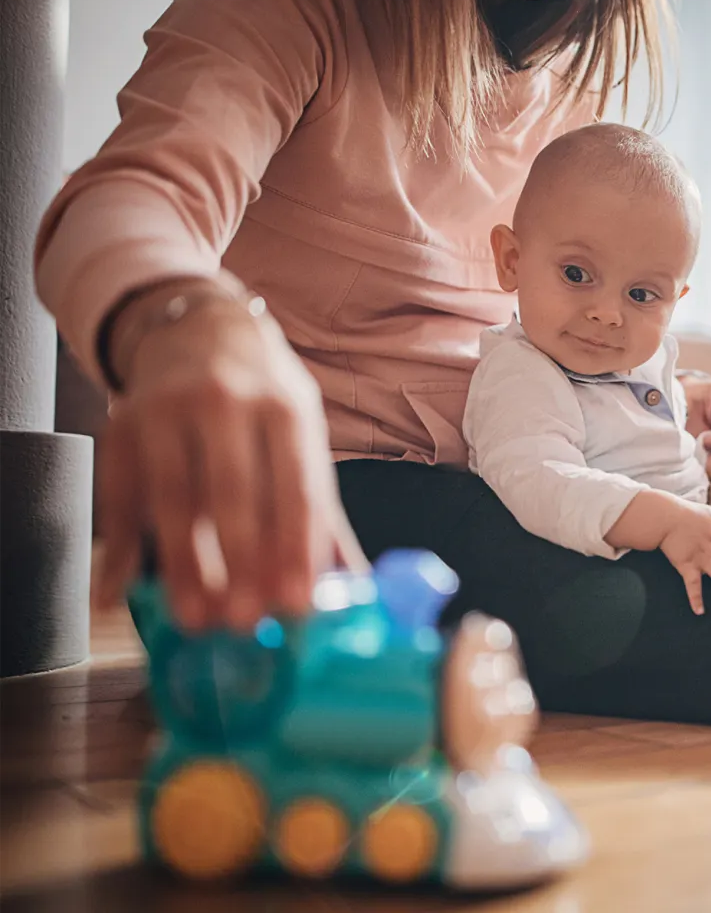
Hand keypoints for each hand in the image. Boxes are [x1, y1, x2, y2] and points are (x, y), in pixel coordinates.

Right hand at [94, 281, 366, 631]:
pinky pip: (117, 493)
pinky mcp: (122, 423)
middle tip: (246, 621)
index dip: (297, 550)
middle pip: (234, 492)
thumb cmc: (262, 398)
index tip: (297, 605)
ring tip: (195, 618)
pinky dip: (118, 548)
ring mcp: (168, 410)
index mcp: (287, 410)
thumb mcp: (302, 435)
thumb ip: (319, 511)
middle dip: (242, 561)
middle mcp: (228, 403)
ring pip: (173, 497)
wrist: (199, 329)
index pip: (297, 488)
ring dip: (183, 565)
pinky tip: (119, 593)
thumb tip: (352, 586)